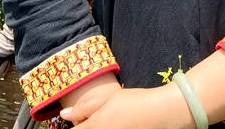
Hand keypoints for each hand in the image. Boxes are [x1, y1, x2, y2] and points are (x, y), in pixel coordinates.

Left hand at [61, 85, 192, 128]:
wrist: (161, 113)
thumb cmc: (135, 103)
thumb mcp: (107, 99)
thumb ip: (83, 108)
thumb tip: (64, 115)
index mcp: (94, 127)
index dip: (74, 126)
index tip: (78, 122)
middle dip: (85, 127)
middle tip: (91, 119)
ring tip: (109, 121)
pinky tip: (116, 125)